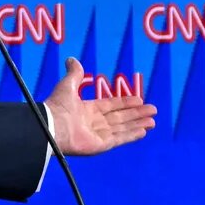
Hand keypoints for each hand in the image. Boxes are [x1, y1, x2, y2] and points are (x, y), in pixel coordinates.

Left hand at [43, 58, 158, 155]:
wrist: (52, 126)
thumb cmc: (58, 106)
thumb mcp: (67, 85)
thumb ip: (74, 74)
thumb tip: (71, 59)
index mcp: (87, 110)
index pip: (111, 106)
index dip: (125, 103)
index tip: (139, 100)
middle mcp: (94, 123)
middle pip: (120, 118)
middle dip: (137, 114)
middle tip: (153, 110)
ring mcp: (98, 135)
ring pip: (123, 129)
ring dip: (138, 124)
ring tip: (153, 121)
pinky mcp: (101, 145)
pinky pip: (119, 139)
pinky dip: (132, 135)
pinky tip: (143, 131)